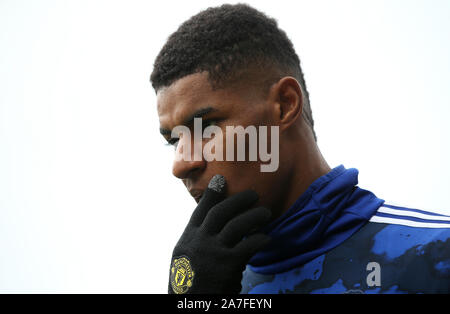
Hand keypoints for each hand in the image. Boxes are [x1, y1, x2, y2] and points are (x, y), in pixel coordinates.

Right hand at [168, 175, 270, 293]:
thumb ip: (198, 244)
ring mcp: (212, 252)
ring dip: (254, 215)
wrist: (192, 306)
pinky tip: (267, 238)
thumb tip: (215, 230)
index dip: (212, 194)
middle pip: (220, 212)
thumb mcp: (187, 261)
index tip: (221, 179)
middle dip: (239, 200)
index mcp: (186, 241)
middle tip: (253, 193)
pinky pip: (249, 245)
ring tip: (267, 212)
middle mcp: (198, 242)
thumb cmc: (193, 287)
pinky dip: (260, 239)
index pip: (200, 211)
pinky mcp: (227, 264)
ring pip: (237, 224)